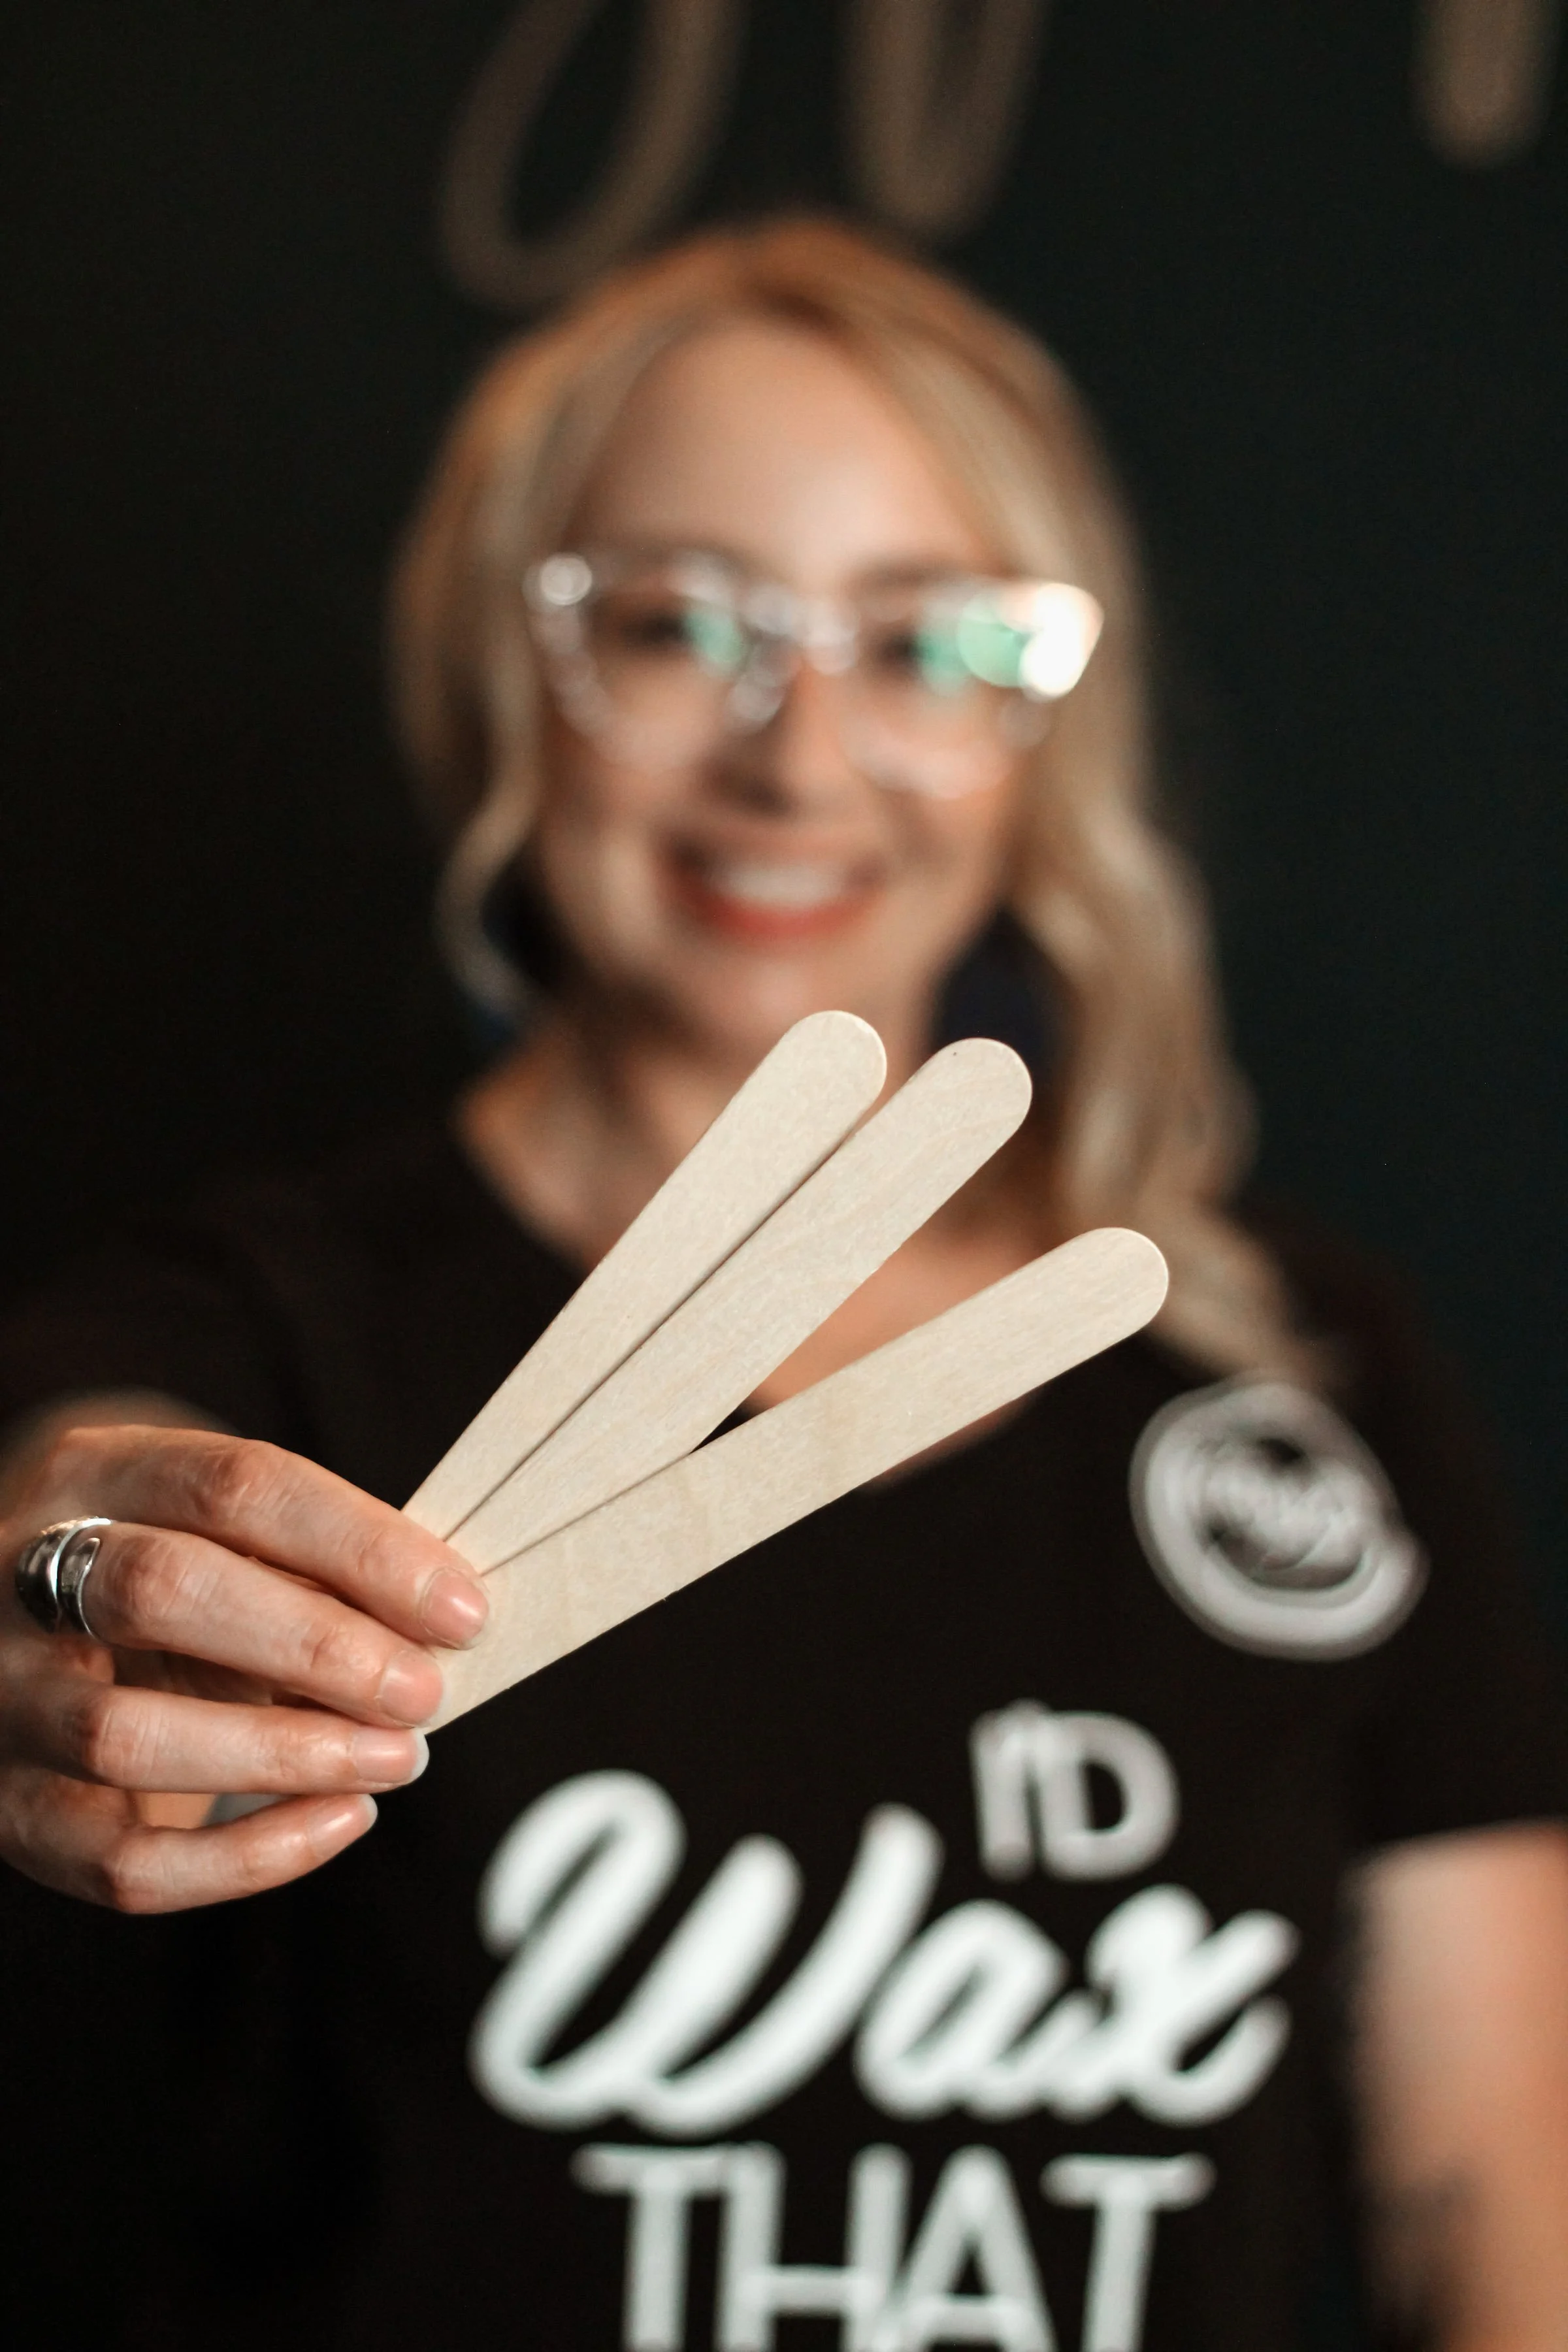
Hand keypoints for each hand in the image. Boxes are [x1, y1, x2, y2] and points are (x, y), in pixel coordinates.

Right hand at [0, 1421, 487, 1910]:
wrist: (18, 1630)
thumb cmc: (164, 1576)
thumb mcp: (217, 1535)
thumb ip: (306, 1565)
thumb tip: (435, 1625)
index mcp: (92, 1472)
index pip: (234, 1486)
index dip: (359, 1546)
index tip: (460, 1607)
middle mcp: (18, 1575)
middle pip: (166, 1592)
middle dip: (318, 1646)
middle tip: (425, 1690)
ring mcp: (1, 1697)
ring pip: (127, 1737)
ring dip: (286, 1754)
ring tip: (396, 1758)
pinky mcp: (4, 1810)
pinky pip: (118, 1859)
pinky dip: (245, 1857)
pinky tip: (339, 1821)